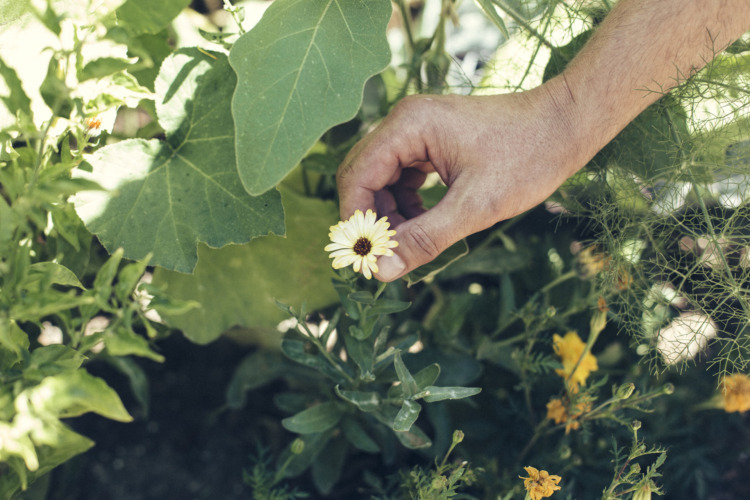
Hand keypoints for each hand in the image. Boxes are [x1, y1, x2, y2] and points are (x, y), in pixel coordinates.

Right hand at [336, 77, 590, 280]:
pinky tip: (423, 227)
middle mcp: (405, 122)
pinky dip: (406, 206)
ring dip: (390, 216)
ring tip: (409, 246)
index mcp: (408, 126)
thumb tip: (382, 271)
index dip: (356, 219)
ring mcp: (417, 131)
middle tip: (384, 257)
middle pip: (364, 176)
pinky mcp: (430, 143)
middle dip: (372, 219)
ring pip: (382, 181)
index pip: (358, 176)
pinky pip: (402, 178)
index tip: (364, 257)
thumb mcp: (474, 207)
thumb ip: (425, 239)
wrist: (565, 126)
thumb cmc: (527, 158)